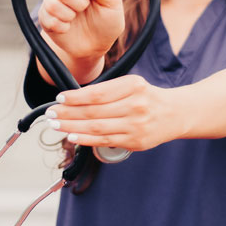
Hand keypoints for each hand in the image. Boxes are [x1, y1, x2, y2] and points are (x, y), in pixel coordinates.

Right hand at [38, 0, 124, 81]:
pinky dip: (63, 26)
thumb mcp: (111, 4)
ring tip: (76, 18)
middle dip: (77, 2)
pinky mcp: (44, 18)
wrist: (95, 47)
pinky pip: (48, 19)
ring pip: (52, 4)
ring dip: (70, 15)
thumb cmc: (107, 23)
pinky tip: (68, 28)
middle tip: (85, 8)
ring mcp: (52, 1)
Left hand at [45, 75, 184, 150]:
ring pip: (97, 128)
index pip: (98, 93)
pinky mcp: (135, 141)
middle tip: (50, 113)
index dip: (76, 97)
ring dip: (72, 126)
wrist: (174, 113)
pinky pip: (105, 141)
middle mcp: (135, 105)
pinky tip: (72, 136)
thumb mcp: (131, 84)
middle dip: (68, 113)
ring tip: (56, 125)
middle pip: (94, 112)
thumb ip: (107, 90)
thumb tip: (73, 99)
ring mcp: (135, 125)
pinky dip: (85, 139)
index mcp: (133, 86)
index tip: (59, 98)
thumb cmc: (147, 96)